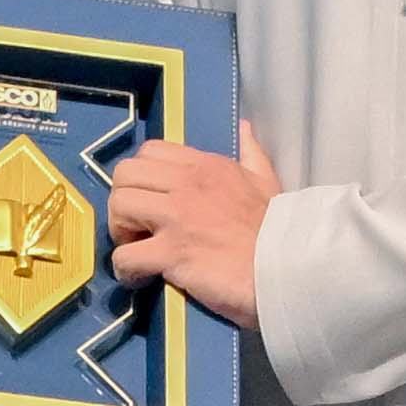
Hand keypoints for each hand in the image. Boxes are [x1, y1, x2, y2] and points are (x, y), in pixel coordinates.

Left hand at [106, 121, 278, 329]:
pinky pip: (125, 256)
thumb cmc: (276, 229)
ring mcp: (176, 218)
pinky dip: (125, 269)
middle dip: (123, 201)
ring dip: (119, 231)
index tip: (152, 202)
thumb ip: (252, 153)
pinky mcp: (172, 253)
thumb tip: (246, 127)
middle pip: (124, 174)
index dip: (141, 178)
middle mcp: (185, 184)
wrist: (288, 267)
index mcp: (204, 165)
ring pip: (118, 206)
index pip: (149, 152)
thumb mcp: (266, 180)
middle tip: (137, 227)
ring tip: (137, 249)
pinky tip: (139, 278)